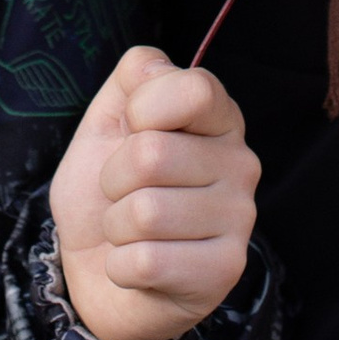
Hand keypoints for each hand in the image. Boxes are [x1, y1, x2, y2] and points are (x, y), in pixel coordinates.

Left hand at [49, 46, 258, 339]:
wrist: (96, 270)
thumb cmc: (107, 190)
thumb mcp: (107, 121)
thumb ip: (133, 78)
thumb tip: (155, 68)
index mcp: (220, 118)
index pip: (194, 88)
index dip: (142, 109)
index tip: (134, 130)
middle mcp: (242, 163)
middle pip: (151, 154)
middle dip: (113, 178)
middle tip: (124, 193)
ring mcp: (240, 219)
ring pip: (145, 212)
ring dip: (117, 226)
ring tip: (132, 231)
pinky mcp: (225, 271)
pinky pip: (145, 262)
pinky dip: (120, 266)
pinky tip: (139, 266)